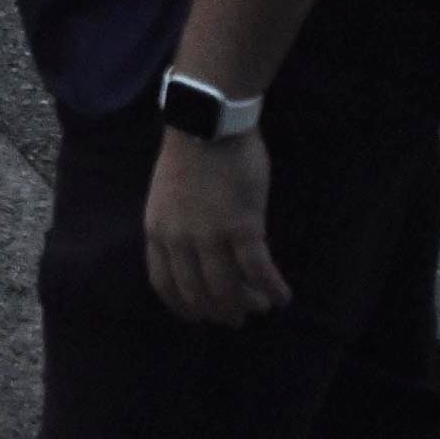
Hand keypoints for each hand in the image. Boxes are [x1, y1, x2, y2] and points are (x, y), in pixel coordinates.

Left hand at [141, 126, 288, 329]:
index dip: (184, 307)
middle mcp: (178, 239)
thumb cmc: (190, 153)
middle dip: (220, 312)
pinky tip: (283, 295)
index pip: (164, 285)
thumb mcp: (166, 196)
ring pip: (228, 291)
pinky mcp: (242, 226)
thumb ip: (176, 227)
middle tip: (239, 317)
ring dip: (248, 305)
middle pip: (198, 295)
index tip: (200, 317)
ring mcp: (209, 234)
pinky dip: (272, 289)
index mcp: (156, 230)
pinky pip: (258, 272)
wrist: (207, 122)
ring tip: (262, 305)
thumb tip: (194, 257)